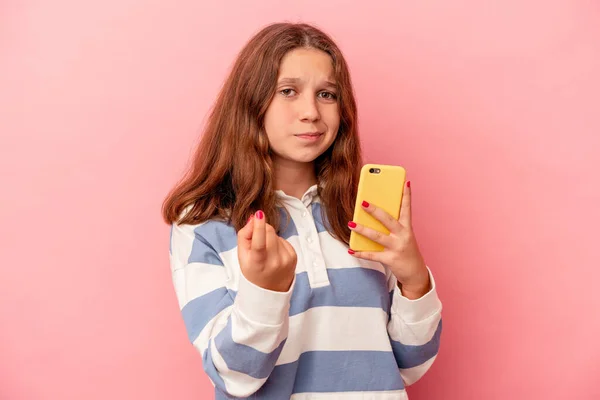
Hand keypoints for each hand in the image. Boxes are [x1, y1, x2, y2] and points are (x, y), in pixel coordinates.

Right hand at [237, 210, 297, 291]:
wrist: (269, 290)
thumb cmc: (252, 270)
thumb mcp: (241, 255)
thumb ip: (244, 234)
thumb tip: (255, 217)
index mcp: (258, 262)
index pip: (259, 243)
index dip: (258, 227)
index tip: (259, 214)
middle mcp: (274, 261)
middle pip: (269, 231)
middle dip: (262, 229)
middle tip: (256, 239)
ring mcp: (286, 259)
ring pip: (276, 235)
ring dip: (270, 238)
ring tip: (266, 252)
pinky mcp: (294, 257)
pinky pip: (283, 240)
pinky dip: (277, 243)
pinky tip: (274, 254)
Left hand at [348, 181, 430, 298]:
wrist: (415, 272)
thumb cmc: (406, 250)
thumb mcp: (403, 235)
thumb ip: (392, 225)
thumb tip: (374, 214)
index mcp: (407, 228)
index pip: (407, 208)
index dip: (406, 195)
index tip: (405, 182)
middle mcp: (403, 236)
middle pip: (388, 220)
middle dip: (375, 211)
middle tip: (363, 202)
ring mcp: (396, 247)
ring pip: (377, 236)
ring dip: (362, 230)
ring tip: (351, 223)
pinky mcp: (390, 259)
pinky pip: (372, 255)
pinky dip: (361, 253)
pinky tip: (351, 250)